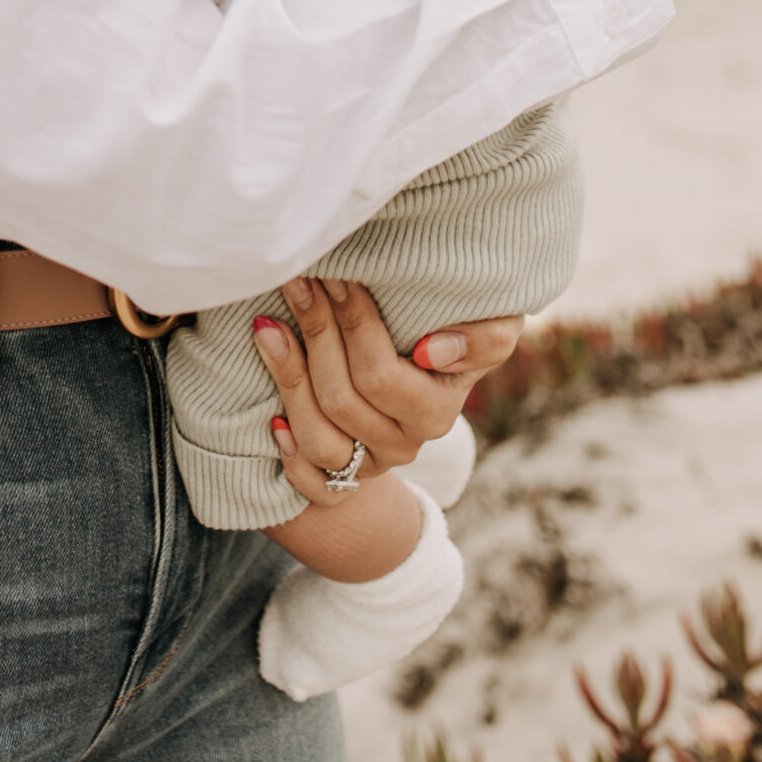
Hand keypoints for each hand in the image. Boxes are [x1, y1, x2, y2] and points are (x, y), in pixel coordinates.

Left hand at [253, 278, 520, 508]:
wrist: (438, 361)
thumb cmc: (458, 328)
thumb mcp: (494, 324)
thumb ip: (483, 337)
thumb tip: (431, 352)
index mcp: (437, 409)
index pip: (382, 376)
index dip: (352, 325)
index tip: (333, 275)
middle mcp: (405, 443)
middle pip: (343, 399)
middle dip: (315, 333)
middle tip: (296, 282)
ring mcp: (372, 464)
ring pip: (319, 440)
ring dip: (288, 379)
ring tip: (267, 327)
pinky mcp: (343, 480)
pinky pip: (311, 486)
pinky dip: (289, 455)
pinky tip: (271, 417)